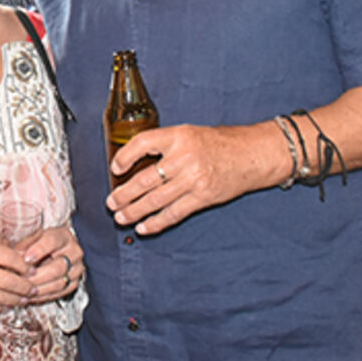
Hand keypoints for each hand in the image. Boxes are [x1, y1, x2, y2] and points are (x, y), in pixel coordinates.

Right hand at [0, 234, 33, 315]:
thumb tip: (11, 252)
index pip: (10, 258)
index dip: (25, 265)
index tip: (30, 269)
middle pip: (9, 281)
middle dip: (26, 287)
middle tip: (34, 288)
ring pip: (1, 298)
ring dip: (16, 300)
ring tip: (23, 299)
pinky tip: (4, 304)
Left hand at [15, 224, 84, 304]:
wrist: (57, 251)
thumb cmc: (40, 243)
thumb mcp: (33, 238)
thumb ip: (25, 244)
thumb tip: (16, 254)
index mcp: (63, 236)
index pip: (52, 242)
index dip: (38, 250)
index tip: (26, 259)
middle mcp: (74, 252)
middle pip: (58, 267)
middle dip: (37, 276)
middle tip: (21, 280)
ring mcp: (77, 269)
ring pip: (59, 283)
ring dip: (39, 289)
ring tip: (24, 290)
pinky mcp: (74, 283)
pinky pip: (60, 293)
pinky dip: (44, 296)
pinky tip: (30, 296)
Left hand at [106, 122, 280, 234]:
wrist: (251, 154)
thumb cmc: (218, 143)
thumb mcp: (189, 133)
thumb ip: (166, 145)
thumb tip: (134, 163)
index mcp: (178, 136)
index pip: (143, 143)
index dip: (125, 156)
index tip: (115, 168)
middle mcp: (184, 157)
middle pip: (145, 179)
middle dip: (124, 194)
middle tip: (111, 202)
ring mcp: (194, 179)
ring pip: (156, 200)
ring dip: (134, 211)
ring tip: (120, 217)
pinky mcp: (203, 197)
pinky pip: (174, 213)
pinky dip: (156, 222)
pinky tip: (143, 227)